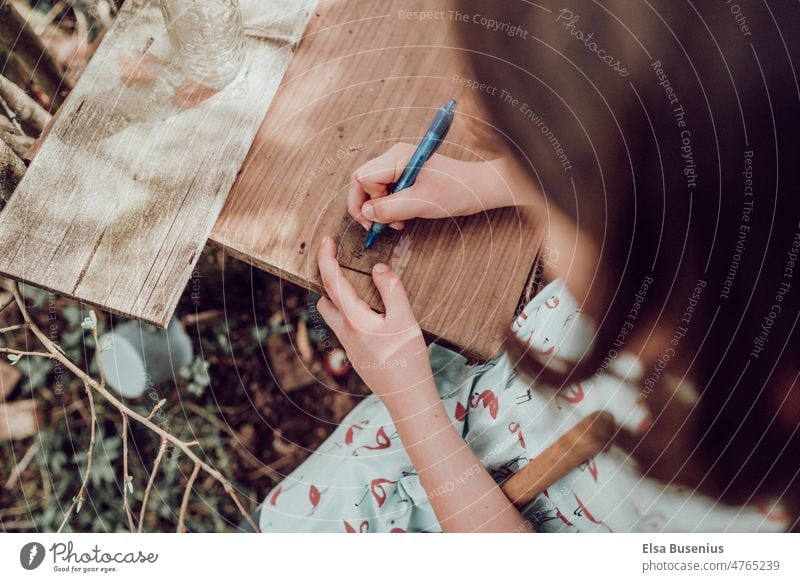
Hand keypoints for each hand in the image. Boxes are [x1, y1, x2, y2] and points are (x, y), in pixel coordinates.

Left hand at [315, 236, 435, 411]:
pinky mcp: (357, 356)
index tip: (326, 241)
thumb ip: (391, 289)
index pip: (332, 282)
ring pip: (335, 316)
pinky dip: (352, 312)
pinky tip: (373, 313)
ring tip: (359, 286)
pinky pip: (347, 327)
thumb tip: (378, 269)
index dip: (326, 258)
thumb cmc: (408, 360)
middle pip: (325, 300)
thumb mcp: (405, 320)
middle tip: (342, 262)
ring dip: (340, 298)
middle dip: (328, 279)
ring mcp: (349, 346)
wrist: (407, 398)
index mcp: (354, 320)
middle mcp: (345, 332)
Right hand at [348, 144, 516, 230]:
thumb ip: (391, 207)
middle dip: (368, 206)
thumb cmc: (457, 190)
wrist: (479, 188)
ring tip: (396, 223)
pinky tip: (401, 217)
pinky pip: (385, 191)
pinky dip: (389, 207)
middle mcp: (394, 158)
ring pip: (372, 188)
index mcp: (397, 157)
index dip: (368, 201)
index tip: (382, 218)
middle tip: (379, 226)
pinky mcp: (404, 175)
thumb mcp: (421, 203)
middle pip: (363, 181)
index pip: (363, 178)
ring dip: (379, 209)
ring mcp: (398, 166)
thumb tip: (367, 212)